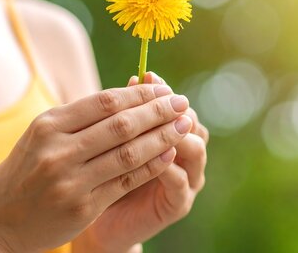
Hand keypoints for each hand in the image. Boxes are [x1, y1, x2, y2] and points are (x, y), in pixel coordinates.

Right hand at [0, 84, 191, 251]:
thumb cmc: (26, 171)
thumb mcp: (42, 135)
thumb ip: (80, 117)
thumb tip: (130, 95)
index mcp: (49, 125)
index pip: (105, 102)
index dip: (140, 94)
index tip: (164, 89)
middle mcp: (58, 151)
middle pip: (121, 125)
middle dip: (158, 111)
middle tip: (183, 103)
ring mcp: (70, 181)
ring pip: (129, 153)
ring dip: (163, 137)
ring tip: (185, 126)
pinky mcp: (82, 208)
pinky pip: (126, 181)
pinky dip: (151, 166)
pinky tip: (169, 154)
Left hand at [74, 72, 208, 252]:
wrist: (101, 223)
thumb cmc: (105, 174)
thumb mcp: (114, 141)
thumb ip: (126, 114)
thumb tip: (135, 77)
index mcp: (172, 135)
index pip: (177, 105)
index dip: (163, 89)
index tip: (147, 74)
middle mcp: (186, 154)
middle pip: (193, 122)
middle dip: (173, 107)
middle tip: (156, 97)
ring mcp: (187, 180)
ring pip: (196, 148)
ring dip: (177, 134)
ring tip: (157, 124)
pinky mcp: (179, 204)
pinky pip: (181, 181)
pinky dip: (168, 167)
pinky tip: (153, 157)